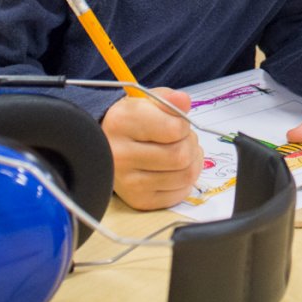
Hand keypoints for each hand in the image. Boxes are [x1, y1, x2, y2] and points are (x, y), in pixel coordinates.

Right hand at [101, 88, 203, 210]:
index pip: (174, 129)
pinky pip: (180, 194)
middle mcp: (120, 155)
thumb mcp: (148, 102)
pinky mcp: (139, 201)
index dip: (183, 125)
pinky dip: (185, 181)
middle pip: (181, 156)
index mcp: (121, 123)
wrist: (109, 147)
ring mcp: (128, 182)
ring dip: (192, 162)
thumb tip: (184, 101)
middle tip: (181, 139)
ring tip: (179, 152)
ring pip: (185, 176)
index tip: (176, 123)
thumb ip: (168, 100)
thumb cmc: (133, 122)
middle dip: (190, 144)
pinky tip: (174, 170)